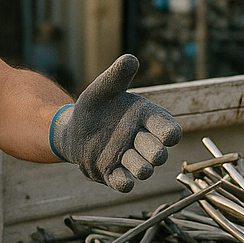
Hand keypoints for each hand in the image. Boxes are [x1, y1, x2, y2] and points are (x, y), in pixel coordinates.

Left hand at [51, 55, 181, 191]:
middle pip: (159, 154)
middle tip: (139, 142)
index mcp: (147, 119)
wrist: (73, 130)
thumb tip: (130, 58)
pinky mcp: (113, 174)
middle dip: (154, 151)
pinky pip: (125, 184)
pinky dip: (124, 183)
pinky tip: (119, 176)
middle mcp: (142, 141)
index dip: (170, 134)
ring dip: (140, 167)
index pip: (169, 130)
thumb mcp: (102, 89)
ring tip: (126, 155)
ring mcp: (128, 159)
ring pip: (144, 170)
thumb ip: (117, 76)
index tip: (168, 135)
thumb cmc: (95, 107)